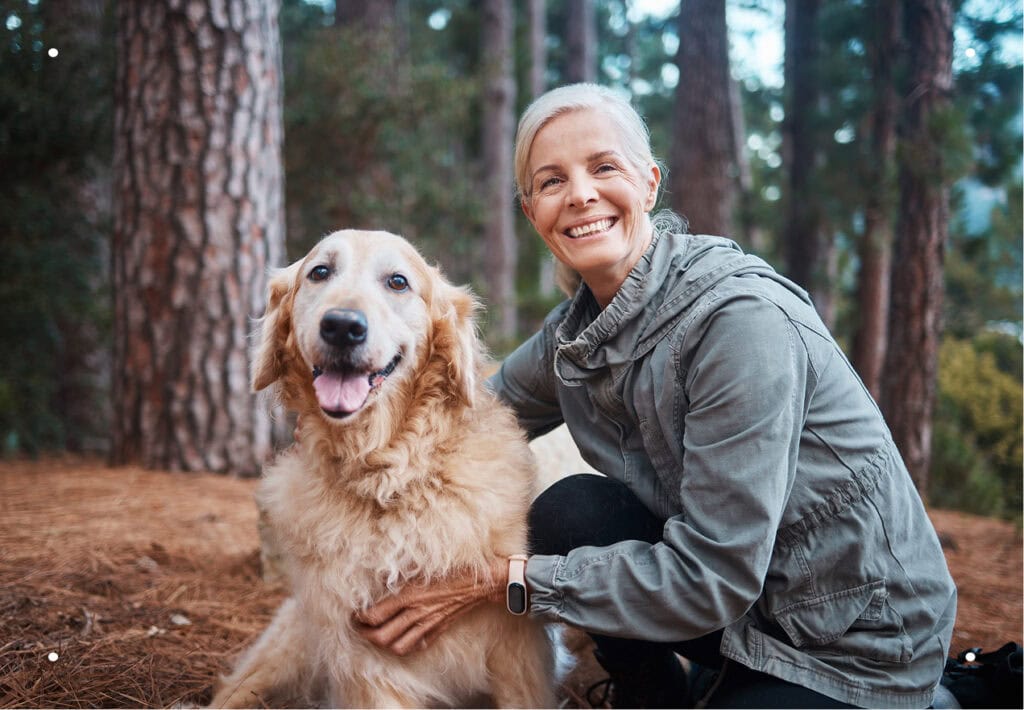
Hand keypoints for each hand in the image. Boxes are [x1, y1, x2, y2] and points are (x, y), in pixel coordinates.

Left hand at [354, 556, 508, 655]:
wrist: (479, 581)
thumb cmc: (451, 567)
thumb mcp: (421, 565)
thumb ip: (399, 573)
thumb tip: (378, 576)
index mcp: (409, 596)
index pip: (375, 616)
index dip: (360, 617)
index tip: (355, 613)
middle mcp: (416, 613)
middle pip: (381, 636)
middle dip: (366, 634)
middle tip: (359, 626)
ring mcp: (427, 625)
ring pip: (397, 646)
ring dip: (383, 643)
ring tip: (377, 634)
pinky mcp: (438, 630)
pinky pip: (416, 646)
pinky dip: (405, 646)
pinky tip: (400, 638)